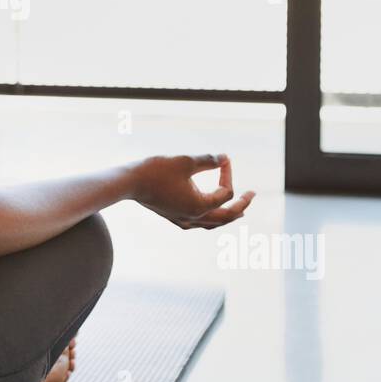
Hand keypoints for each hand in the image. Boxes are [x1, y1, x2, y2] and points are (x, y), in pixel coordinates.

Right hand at [130, 153, 254, 229]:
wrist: (128, 183)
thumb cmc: (156, 171)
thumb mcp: (186, 161)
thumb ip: (208, 160)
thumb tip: (225, 157)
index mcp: (200, 206)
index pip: (225, 192)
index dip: (228, 174)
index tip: (224, 159)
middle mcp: (193, 217)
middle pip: (226, 216)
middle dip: (241, 205)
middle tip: (252, 195)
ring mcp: (182, 220)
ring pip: (212, 224)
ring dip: (227, 216)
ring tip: (239, 212)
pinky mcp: (173, 217)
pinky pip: (197, 223)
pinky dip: (209, 218)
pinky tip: (207, 214)